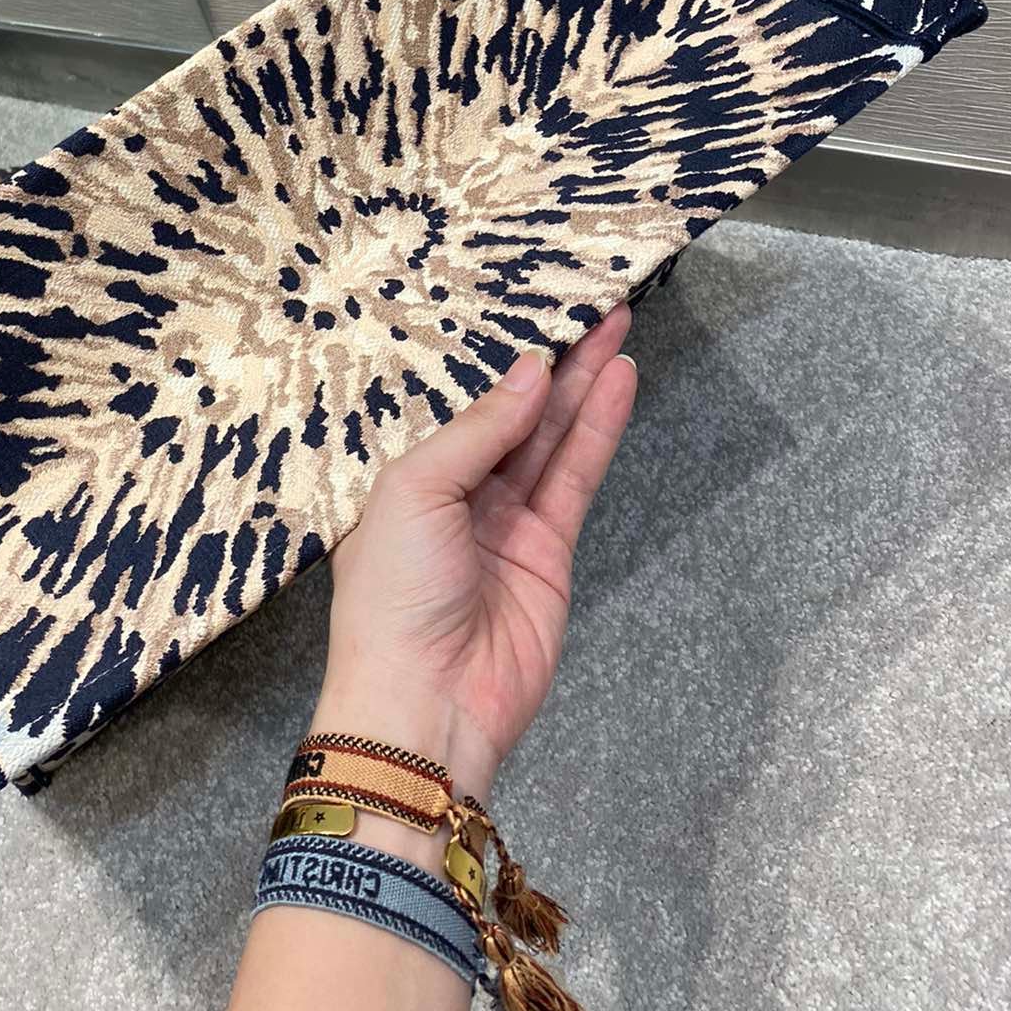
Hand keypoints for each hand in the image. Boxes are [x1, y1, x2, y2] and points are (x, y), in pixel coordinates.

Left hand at [314, 306, 637, 799]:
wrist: (424, 707)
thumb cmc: (391, 598)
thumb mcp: (415, 492)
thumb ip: (478, 431)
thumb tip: (531, 373)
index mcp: (406, 479)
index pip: (460, 406)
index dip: (496, 361)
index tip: (530, 308)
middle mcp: (457, 495)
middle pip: (515, 414)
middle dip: (554, 361)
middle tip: (590, 303)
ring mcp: (506, 523)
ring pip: (552, 438)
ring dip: (584, 384)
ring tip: (616, 325)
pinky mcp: (549, 552)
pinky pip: (577, 477)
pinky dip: (599, 429)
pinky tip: (618, 383)